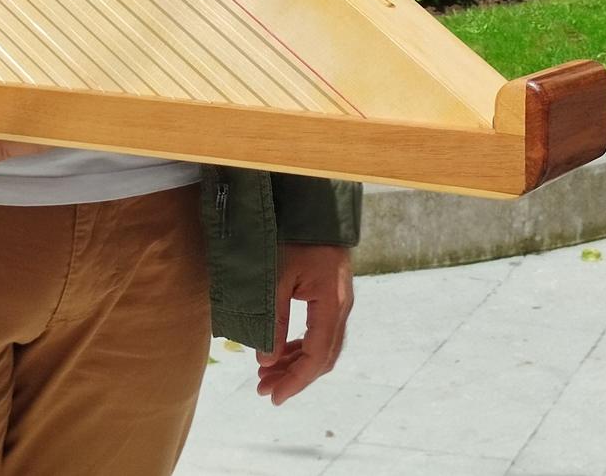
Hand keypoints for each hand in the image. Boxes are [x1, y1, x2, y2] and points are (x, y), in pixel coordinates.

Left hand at [255, 243, 352, 403]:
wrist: (313, 208)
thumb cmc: (293, 237)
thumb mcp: (276, 278)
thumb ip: (273, 321)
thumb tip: (267, 361)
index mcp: (331, 303)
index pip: (317, 355)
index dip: (296, 381)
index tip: (274, 397)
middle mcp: (341, 306)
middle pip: (323, 356)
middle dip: (294, 377)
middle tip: (263, 390)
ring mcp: (339, 300)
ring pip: (322, 345)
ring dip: (296, 363)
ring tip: (267, 375)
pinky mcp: (332, 295)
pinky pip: (321, 331)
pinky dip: (301, 346)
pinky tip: (281, 352)